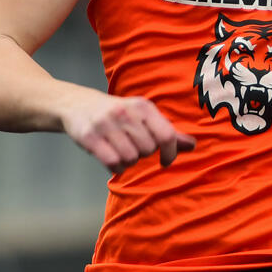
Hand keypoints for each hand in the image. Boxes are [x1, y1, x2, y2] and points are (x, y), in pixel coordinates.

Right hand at [62, 90, 195, 173]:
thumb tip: (193, 145)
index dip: (170, 153)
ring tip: (121, 152)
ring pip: (131, 158)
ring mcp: (106, 124)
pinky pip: (113, 163)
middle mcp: (126, 112)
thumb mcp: (143, 116)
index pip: (167, 135)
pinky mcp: (89, 136)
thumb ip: (167, 132)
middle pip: (148, 150)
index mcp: (143, 107)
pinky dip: (116, 167)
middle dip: (143, 154)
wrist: (78, 104)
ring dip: (129, 162)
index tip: (166, 161)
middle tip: (133, 147)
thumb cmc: (118, 114)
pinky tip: (112, 160)